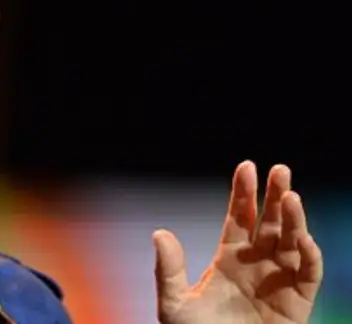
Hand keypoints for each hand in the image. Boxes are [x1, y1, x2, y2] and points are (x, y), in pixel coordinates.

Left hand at [153, 161, 322, 323]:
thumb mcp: (174, 304)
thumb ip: (168, 270)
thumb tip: (159, 233)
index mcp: (228, 258)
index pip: (239, 217)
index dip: (244, 192)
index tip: (247, 166)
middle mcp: (256, 263)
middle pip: (269, 222)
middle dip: (275, 195)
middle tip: (280, 170)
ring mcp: (278, 281)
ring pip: (292, 242)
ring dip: (294, 220)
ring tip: (291, 197)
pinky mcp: (297, 303)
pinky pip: (308, 274)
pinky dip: (310, 256)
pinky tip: (303, 239)